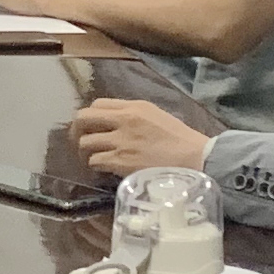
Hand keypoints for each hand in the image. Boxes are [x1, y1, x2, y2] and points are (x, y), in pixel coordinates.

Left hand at [68, 101, 209, 180]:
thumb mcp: (156, 116)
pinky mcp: (120, 161)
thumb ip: (133, 116)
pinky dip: (96, 166)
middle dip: (78, 131)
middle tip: (81, 142)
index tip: (91, 127)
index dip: (90, 117)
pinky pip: (95, 161)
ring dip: (86, 152)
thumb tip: (115, 123)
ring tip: (93, 159)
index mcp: (134, 107)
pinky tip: (103, 170)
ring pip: (85, 142)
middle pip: (83, 118)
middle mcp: (124, 120)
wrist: (195, 159)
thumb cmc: (181, 140)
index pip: (97, 104)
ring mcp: (121, 141)